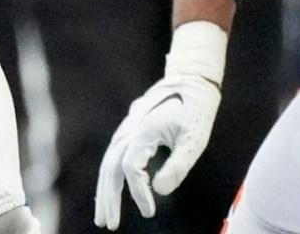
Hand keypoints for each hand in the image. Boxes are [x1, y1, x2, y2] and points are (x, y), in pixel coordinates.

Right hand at [94, 74, 220, 229]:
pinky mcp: (129, 130)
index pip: (131, 169)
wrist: (192, 81)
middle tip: (108, 224)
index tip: (149, 212)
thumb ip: (177, 167)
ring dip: (105, 189)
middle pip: (111, 168)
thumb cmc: (196, 111)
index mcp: (142, 132)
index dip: (138, 193)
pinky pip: (113, 155)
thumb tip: (158, 191)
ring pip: (108, 162)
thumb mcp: (193, 141)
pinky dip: (110, 176)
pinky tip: (110, 190)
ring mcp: (126, 128)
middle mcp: (129, 130)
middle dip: (108, 197)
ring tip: (103, 214)